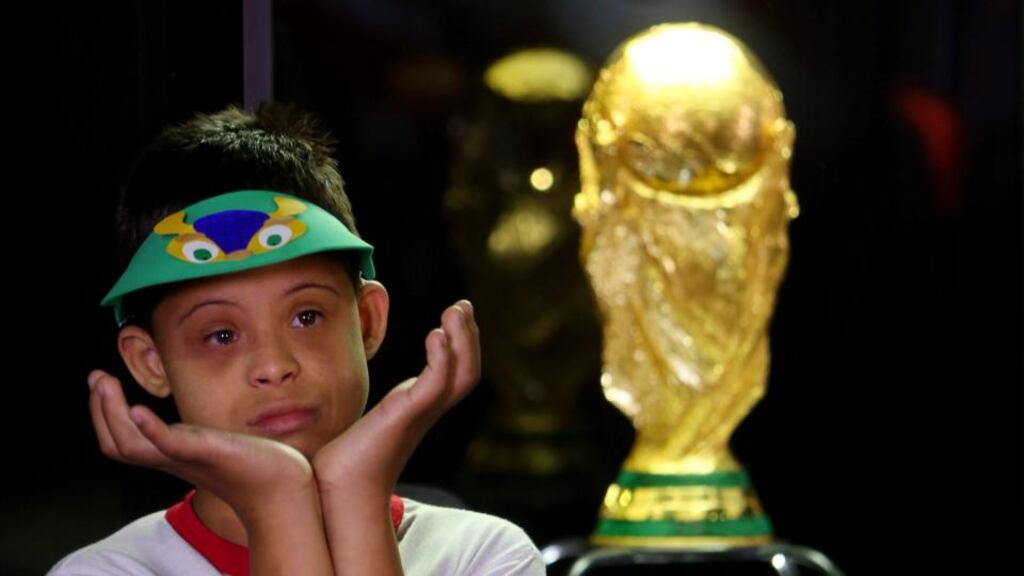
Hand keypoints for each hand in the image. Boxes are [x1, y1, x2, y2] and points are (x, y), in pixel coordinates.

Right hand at [87, 369, 314, 524]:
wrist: (282, 486)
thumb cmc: (253, 463)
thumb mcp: (212, 443)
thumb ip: (194, 434)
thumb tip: (188, 416)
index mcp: (171, 455)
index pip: (121, 441)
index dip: (103, 414)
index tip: (99, 383)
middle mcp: (173, 459)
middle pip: (117, 445)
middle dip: (99, 410)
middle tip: (95, 377)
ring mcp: (188, 457)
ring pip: (132, 446)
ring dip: (112, 413)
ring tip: (105, 384)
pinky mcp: (209, 452)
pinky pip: (171, 445)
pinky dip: (150, 429)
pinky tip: (137, 410)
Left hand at [312, 299, 479, 497]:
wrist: (336, 491)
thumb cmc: (342, 462)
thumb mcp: (361, 422)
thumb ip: (365, 408)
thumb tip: (341, 395)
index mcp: (418, 409)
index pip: (455, 373)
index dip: (460, 344)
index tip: (454, 314)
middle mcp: (425, 411)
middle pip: (468, 371)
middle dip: (469, 337)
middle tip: (463, 306)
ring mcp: (418, 414)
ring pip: (461, 375)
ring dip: (462, 340)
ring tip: (455, 311)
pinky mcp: (405, 416)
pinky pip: (435, 384)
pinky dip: (441, 358)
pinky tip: (435, 335)